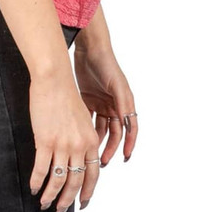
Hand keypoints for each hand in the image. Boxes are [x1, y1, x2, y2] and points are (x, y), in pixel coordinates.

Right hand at [28, 69, 101, 211]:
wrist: (54, 79)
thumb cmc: (65, 95)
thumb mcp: (82, 118)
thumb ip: (82, 138)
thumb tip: (76, 157)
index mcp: (91, 140)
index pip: (92, 174)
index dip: (87, 192)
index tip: (82, 203)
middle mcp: (79, 145)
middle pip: (75, 182)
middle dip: (67, 200)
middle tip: (60, 210)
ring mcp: (63, 144)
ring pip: (58, 180)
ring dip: (50, 195)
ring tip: (44, 202)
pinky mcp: (45, 140)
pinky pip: (41, 169)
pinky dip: (36, 181)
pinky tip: (32, 187)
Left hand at [73, 44, 137, 164]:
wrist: (90, 49)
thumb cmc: (107, 64)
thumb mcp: (117, 86)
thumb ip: (124, 105)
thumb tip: (129, 128)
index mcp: (124, 103)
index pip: (129, 129)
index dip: (128, 144)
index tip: (125, 157)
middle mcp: (114, 105)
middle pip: (114, 133)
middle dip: (110, 148)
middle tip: (103, 162)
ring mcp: (101, 104)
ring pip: (101, 129)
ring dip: (98, 142)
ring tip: (91, 154)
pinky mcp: (88, 101)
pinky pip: (89, 120)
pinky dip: (87, 130)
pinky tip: (82, 140)